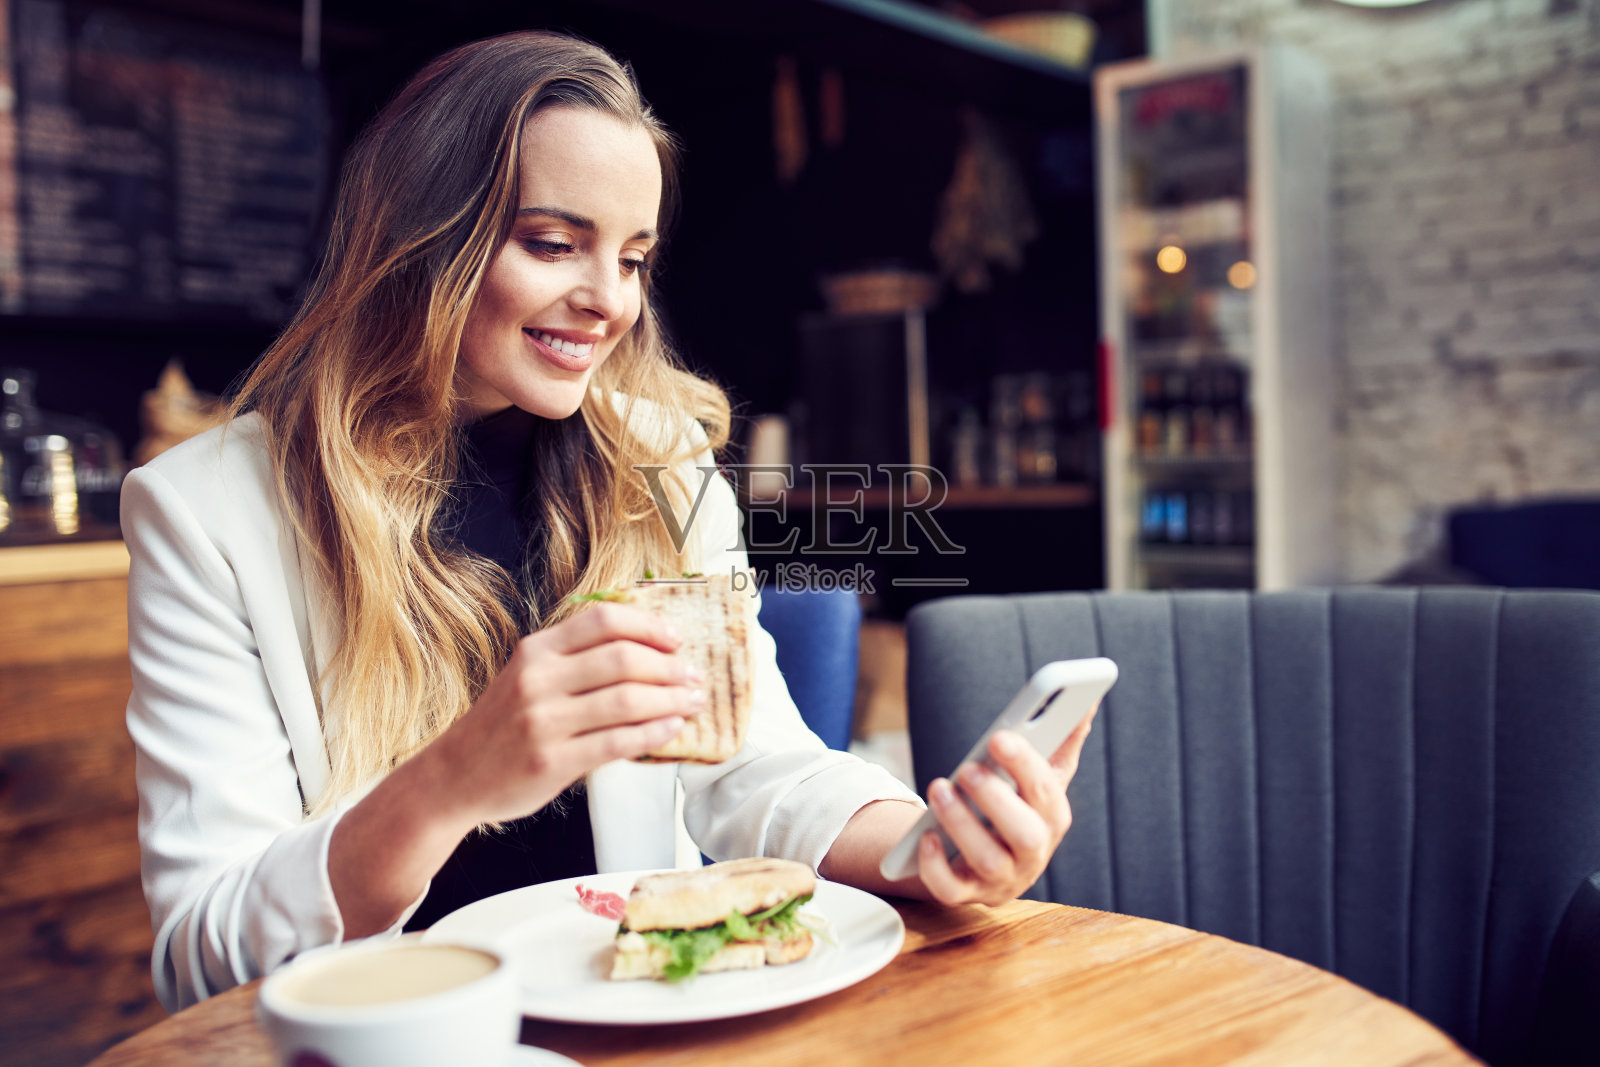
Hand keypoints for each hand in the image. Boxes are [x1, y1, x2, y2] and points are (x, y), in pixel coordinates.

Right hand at [424, 602, 703, 827]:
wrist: (453, 776)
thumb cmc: (501, 724)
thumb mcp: (527, 675)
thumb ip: (575, 660)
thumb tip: (648, 650)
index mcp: (535, 650)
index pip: (603, 620)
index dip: (649, 625)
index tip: (676, 638)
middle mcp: (537, 680)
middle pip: (622, 659)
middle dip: (669, 666)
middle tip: (694, 675)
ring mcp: (544, 722)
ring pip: (627, 701)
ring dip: (671, 700)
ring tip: (693, 702)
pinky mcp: (552, 761)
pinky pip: (618, 742)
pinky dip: (654, 733)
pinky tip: (672, 729)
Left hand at [916, 709, 1096, 906]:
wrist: (981, 854)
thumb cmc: (1014, 806)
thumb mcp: (1039, 777)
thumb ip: (1061, 739)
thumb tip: (1087, 699)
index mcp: (1052, 817)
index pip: (1047, 791)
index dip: (1025, 764)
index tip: (999, 735)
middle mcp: (1033, 853)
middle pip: (1025, 834)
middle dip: (995, 798)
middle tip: (967, 768)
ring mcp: (1001, 877)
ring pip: (988, 860)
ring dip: (961, 822)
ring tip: (939, 788)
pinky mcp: (967, 893)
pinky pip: (952, 891)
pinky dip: (936, 866)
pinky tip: (926, 837)